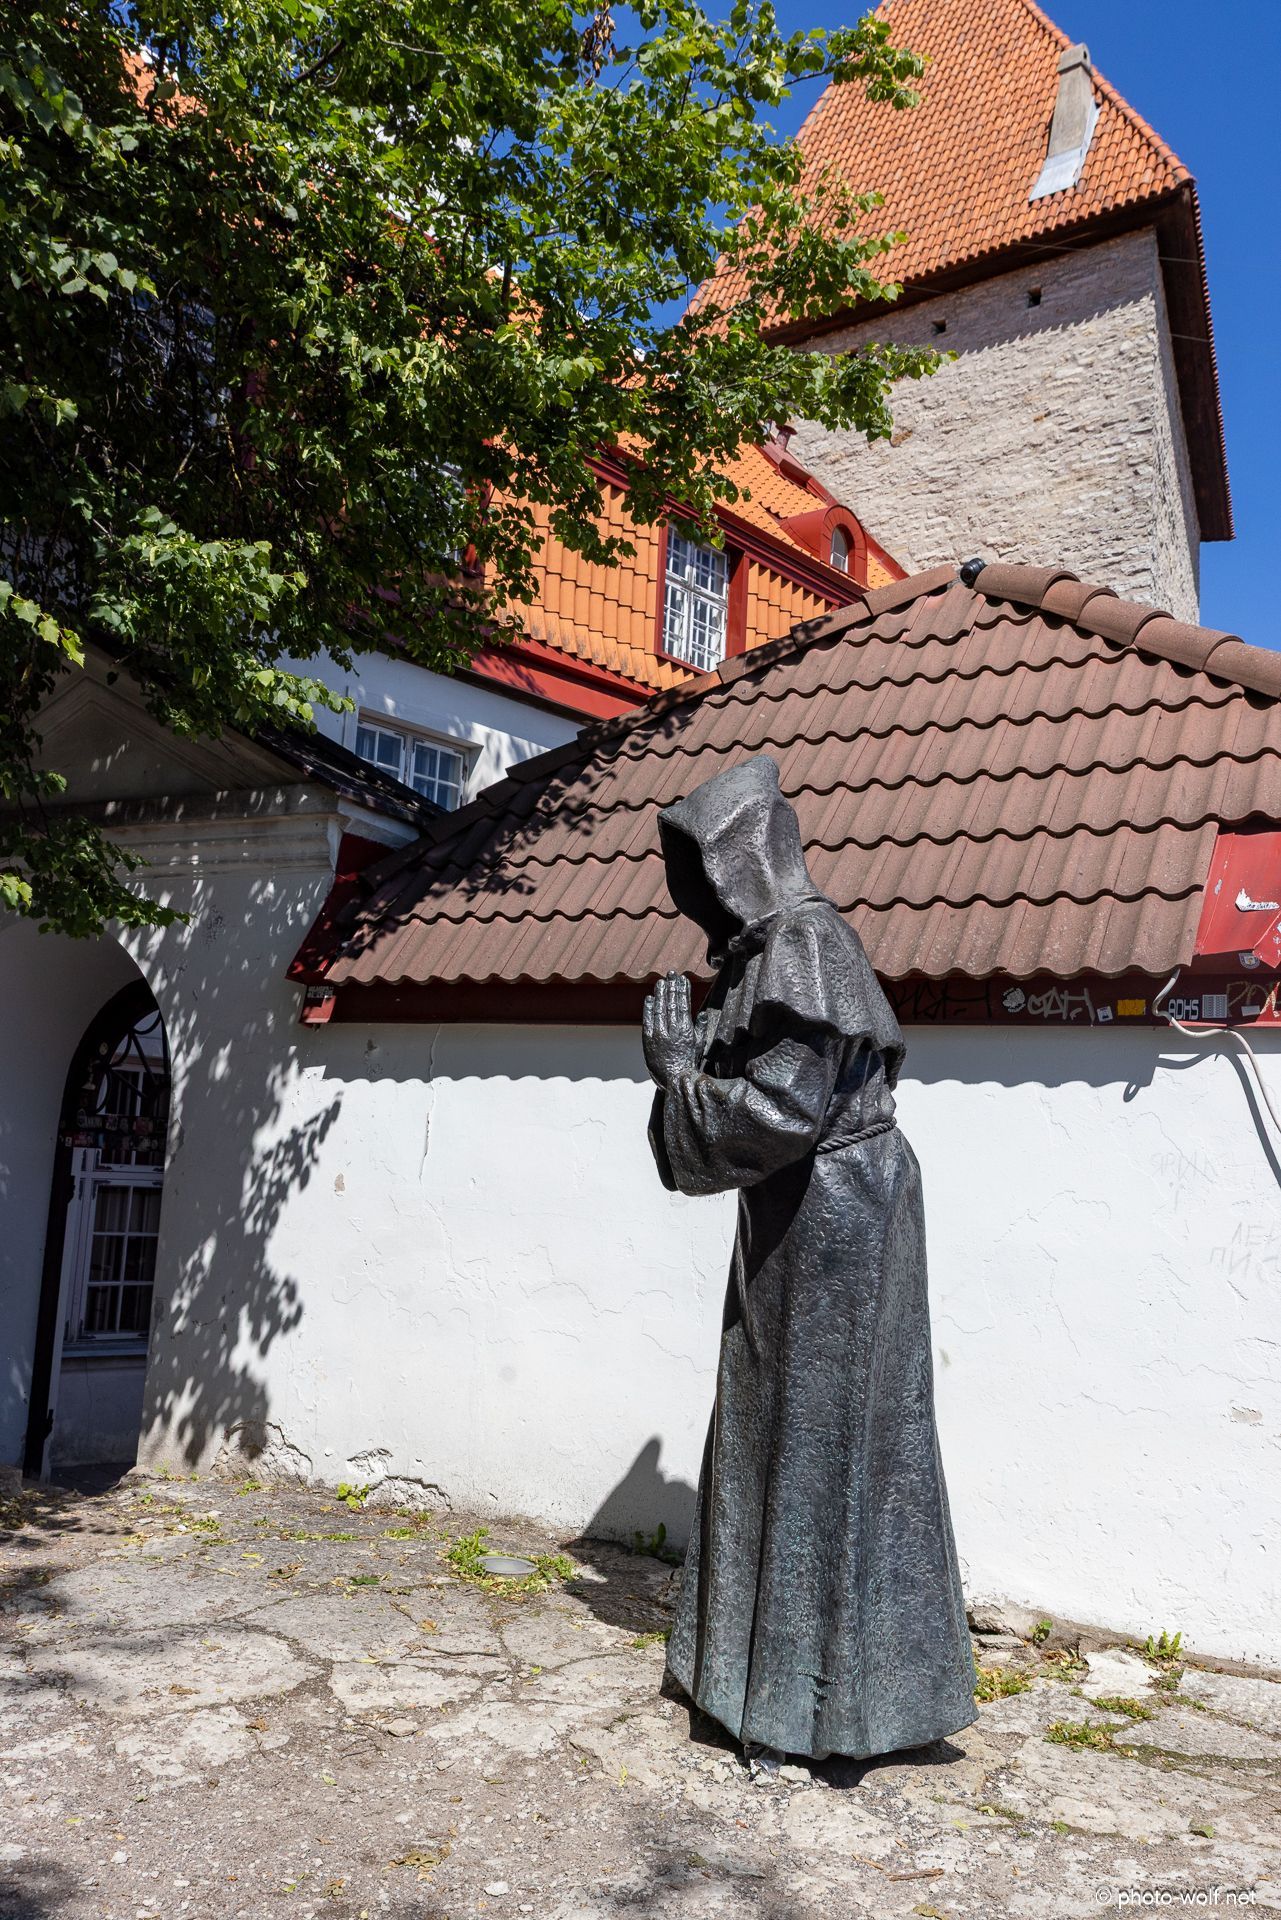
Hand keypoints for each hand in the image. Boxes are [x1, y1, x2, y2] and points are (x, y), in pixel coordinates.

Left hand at [642, 972, 695, 1087]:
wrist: (674, 1079)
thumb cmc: (689, 1063)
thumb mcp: (700, 1046)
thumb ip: (701, 1028)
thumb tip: (702, 1013)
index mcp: (687, 1030)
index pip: (684, 1004)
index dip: (682, 990)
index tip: (682, 978)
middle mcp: (673, 1031)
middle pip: (671, 1003)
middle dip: (672, 987)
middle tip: (671, 974)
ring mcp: (659, 1035)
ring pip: (659, 1009)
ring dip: (660, 994)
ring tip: (661, 982)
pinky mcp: (648, 1041)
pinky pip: (648, 1021)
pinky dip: (648, 1009)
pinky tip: (649, 998)